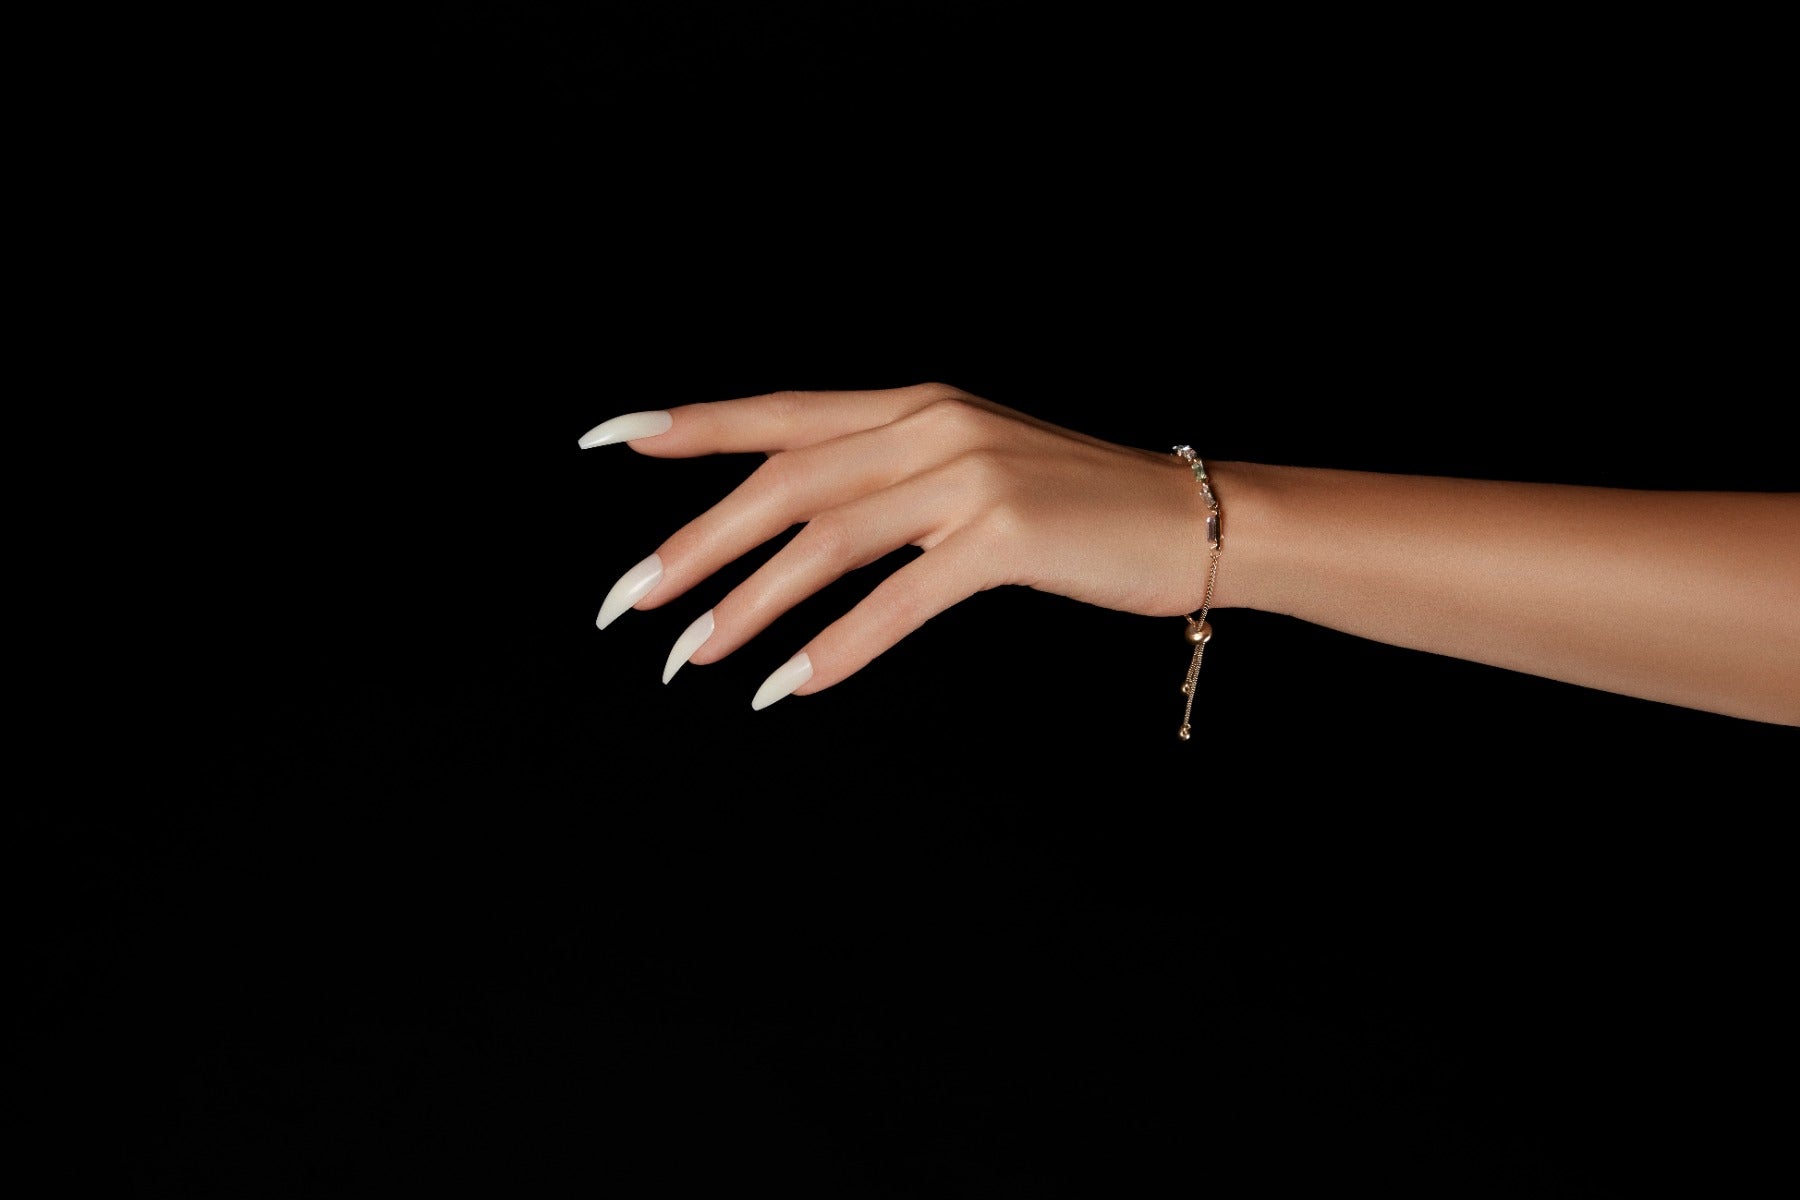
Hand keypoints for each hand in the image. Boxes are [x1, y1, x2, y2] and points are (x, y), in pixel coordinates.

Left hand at [579, 383, 1219, 708]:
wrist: (1193, 520)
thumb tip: (794, 531)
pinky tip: (789, 686)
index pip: (779, 413)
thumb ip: (889, 483)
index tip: (610, 438)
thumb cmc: (1076, 509)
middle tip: (630, 602)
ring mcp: (969, 475)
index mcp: (914, 404)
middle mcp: (931, 424)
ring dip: (749, 603)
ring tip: (692, 658)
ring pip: (826, 539)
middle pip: (784, 481)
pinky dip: (839, 646)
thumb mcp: (970, 473)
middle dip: (696, 543)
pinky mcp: (1006, 535)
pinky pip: (899, 597)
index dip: (691, 424)